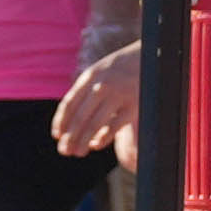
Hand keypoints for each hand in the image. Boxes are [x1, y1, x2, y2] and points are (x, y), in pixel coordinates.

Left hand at [51, 41, 140, 158]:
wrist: (152, 56)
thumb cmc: (122, 68)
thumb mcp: (101, 71)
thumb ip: (86, 89)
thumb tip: (68, 119)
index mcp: (90, 76)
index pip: (69, 103)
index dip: (60, 122)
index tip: (57, 135)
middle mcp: (102, 85)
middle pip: (79, 117)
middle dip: (70, 137)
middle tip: (64, 151)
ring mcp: (118, 96)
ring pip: (94, 124)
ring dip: (82, 142)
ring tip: (78, 153)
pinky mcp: (133, 106)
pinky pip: (113, 127)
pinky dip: (102, 139)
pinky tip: (95, 146)